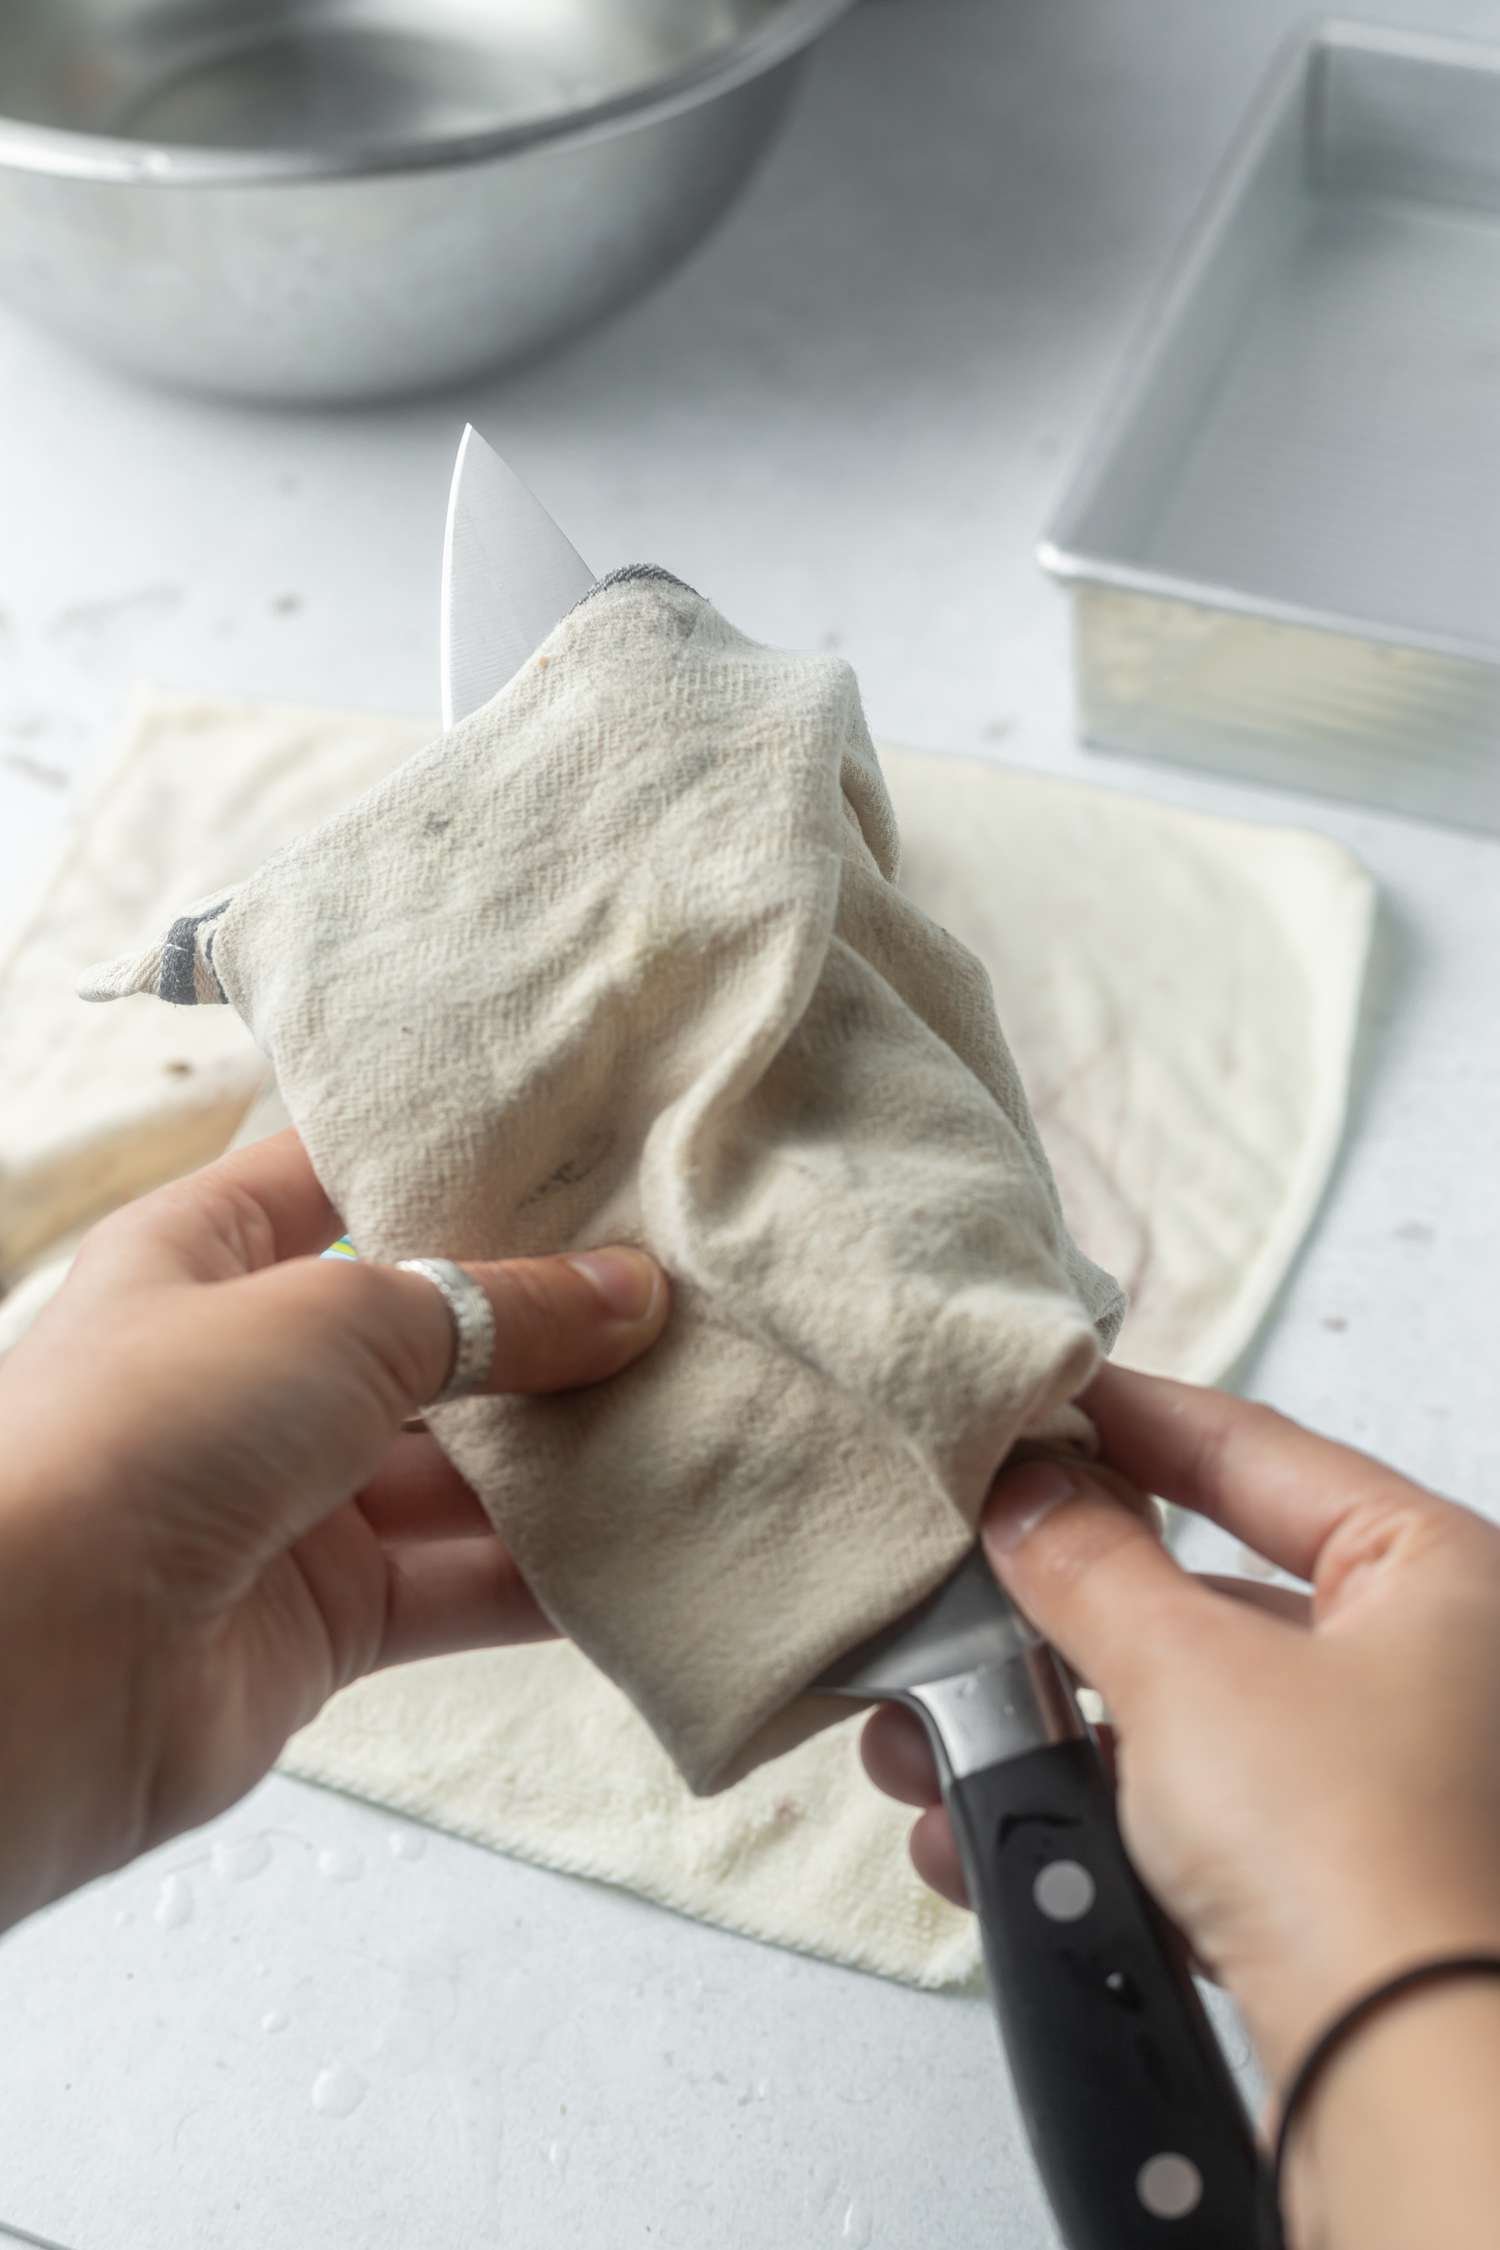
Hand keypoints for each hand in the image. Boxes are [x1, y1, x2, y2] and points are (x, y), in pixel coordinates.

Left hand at [0, 1130, 667, 1931]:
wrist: (30, 1667)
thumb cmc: (148, 1431)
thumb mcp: (335, 1318)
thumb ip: (494, 1308)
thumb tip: (628, 1291)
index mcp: (204, 1256)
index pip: (341, 1180)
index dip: (451, 1164)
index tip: (587, 1152)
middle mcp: (246, 1374)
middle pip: (426, 1336)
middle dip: (545, 1325)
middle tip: (685, 1294)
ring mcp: (286, 1500)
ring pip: (458, 1467)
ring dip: (568, 1453)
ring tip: (702, 1410)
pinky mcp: (325, 1618)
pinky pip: (461, 1582)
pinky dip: (552, 1571)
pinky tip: (655, 1542)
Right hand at [863, 1365, 1499, 2086]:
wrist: (1400, 2091)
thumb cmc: (1361, 1862)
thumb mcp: (1186, 1671)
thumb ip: (1089, 1565)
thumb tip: (1030, 1496)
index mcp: (1438, 1575)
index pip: (1254, 1451)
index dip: (1127, 1418)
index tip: (1034, 1400)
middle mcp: (1429, 1672)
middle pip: (1201, 1600)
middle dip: (1052, 1620)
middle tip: (958, 1591)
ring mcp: (1383, 1788)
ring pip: (1177, 1722)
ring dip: (1045, 1736)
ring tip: (928, 1745)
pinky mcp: (1334, 1892)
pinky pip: (1183, 1824)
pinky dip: (1086, 1826)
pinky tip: (985, 1841)